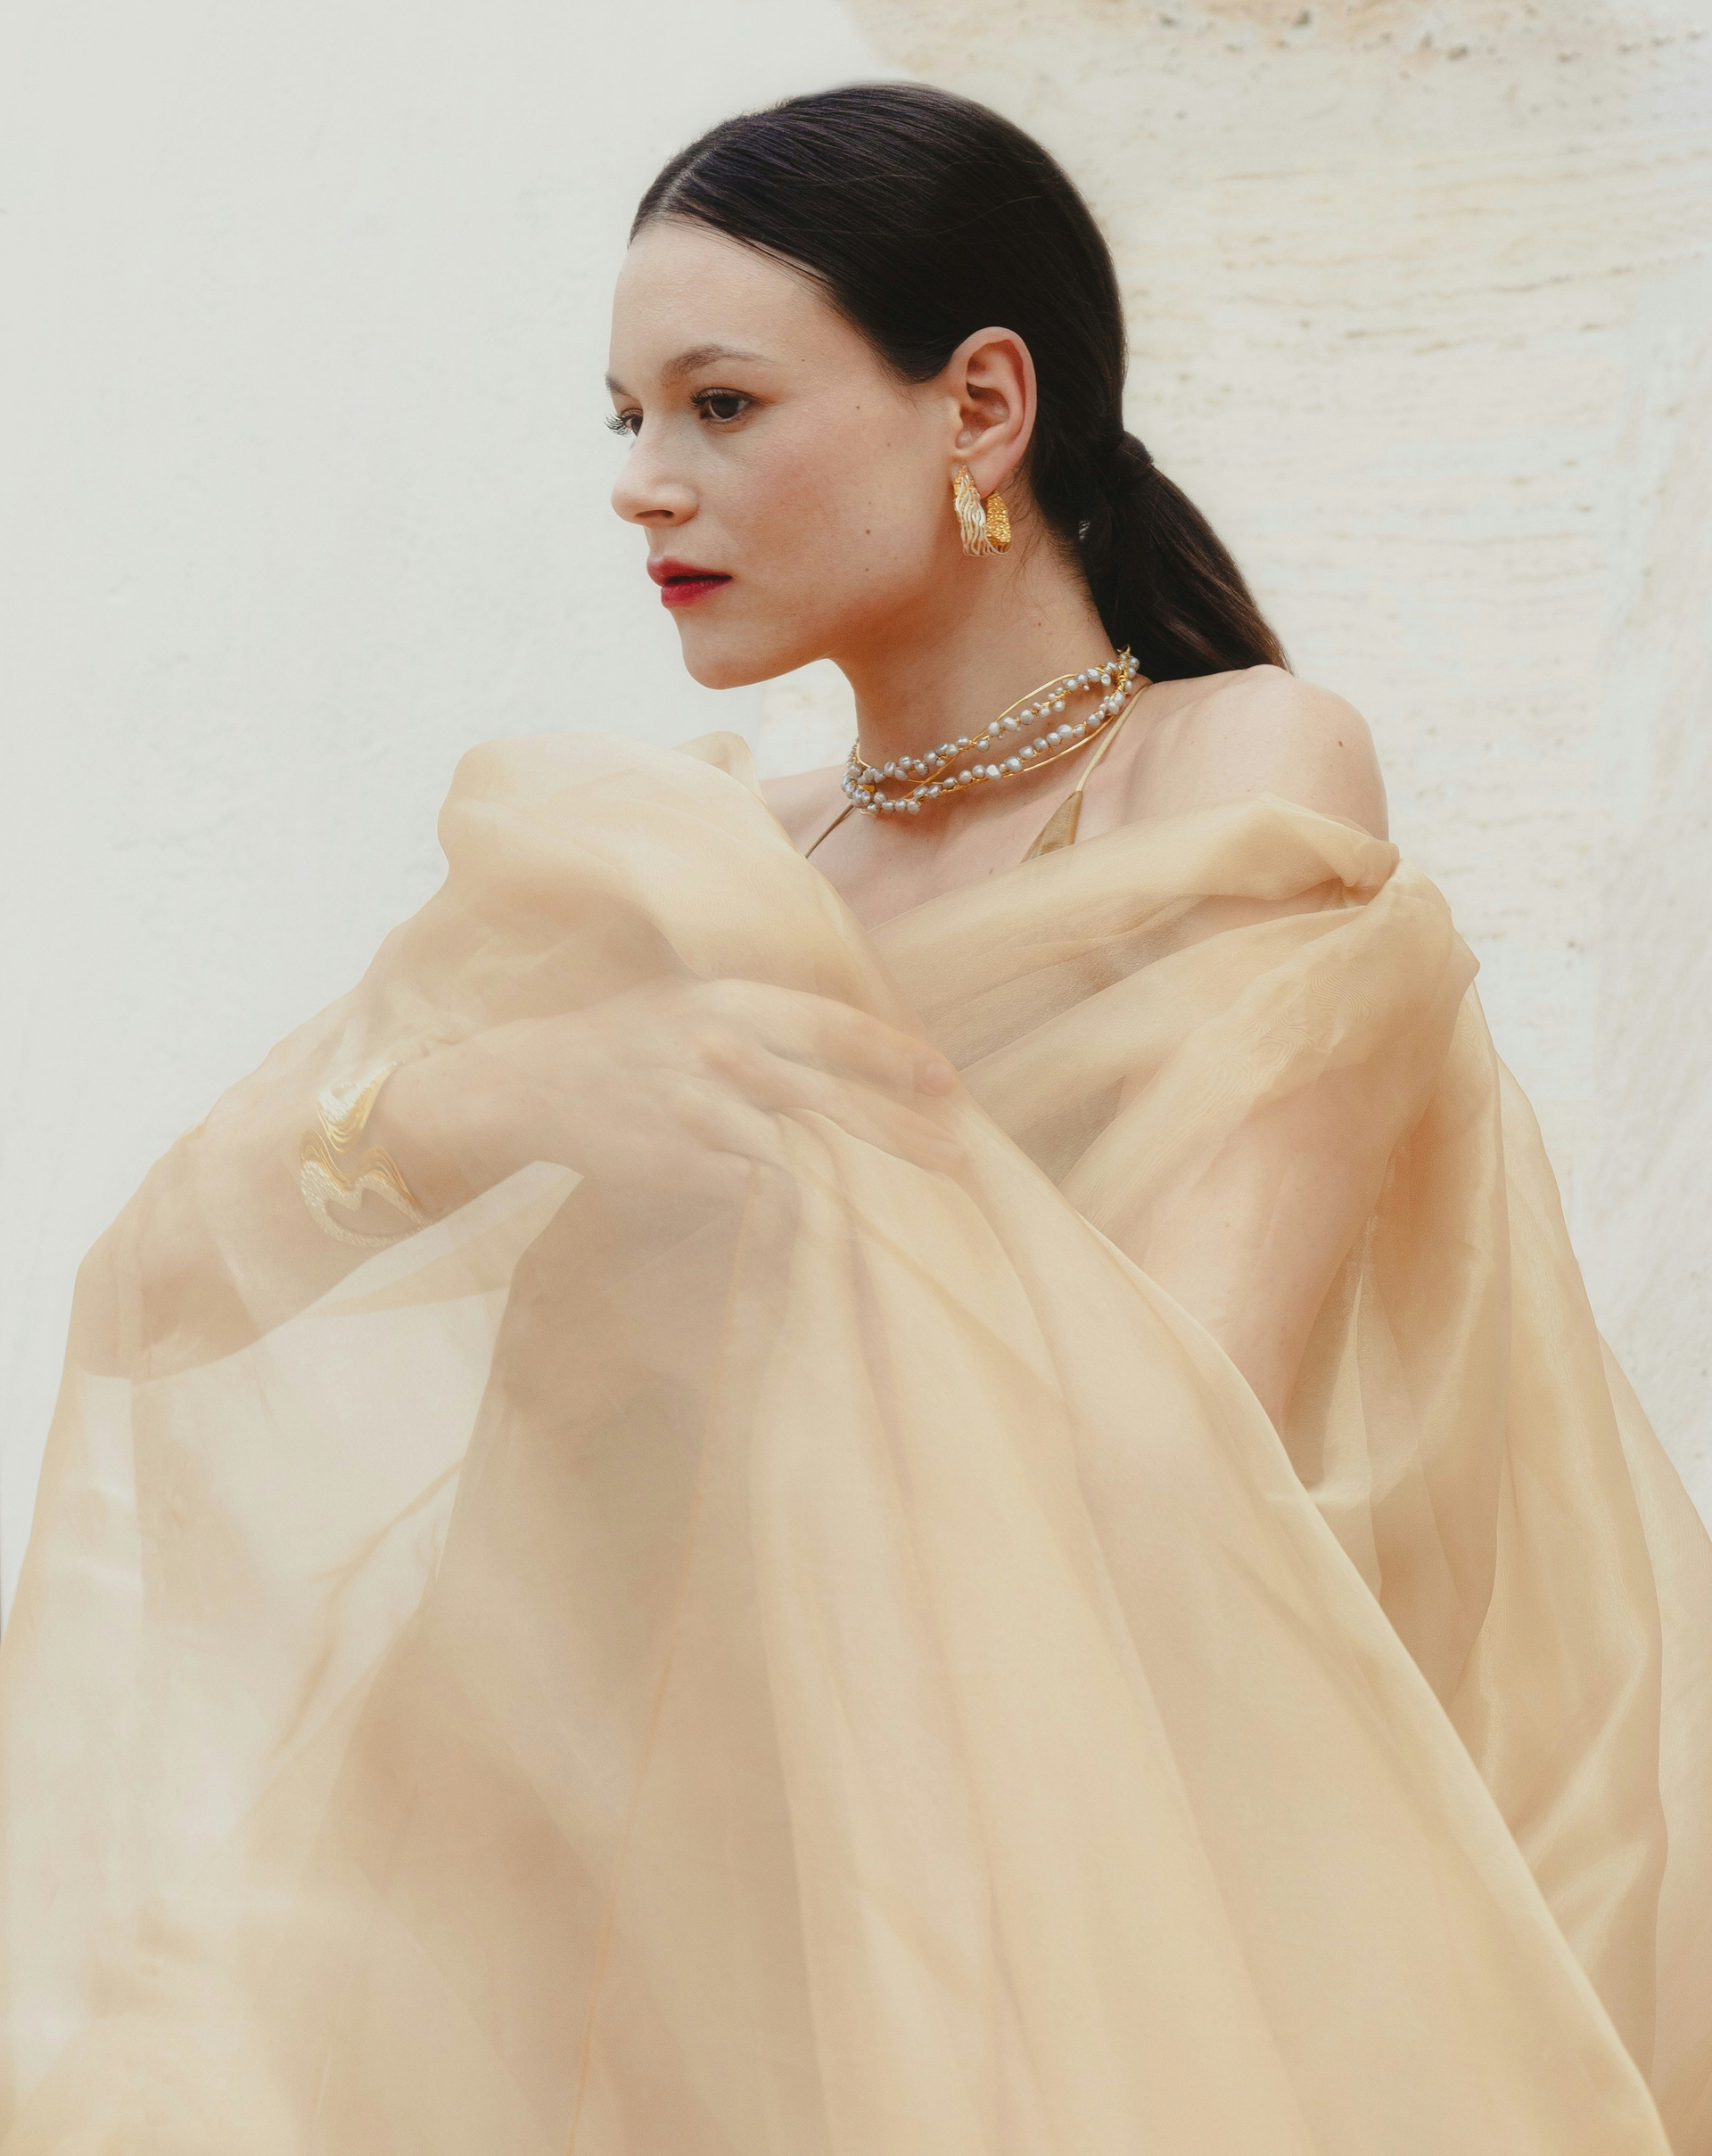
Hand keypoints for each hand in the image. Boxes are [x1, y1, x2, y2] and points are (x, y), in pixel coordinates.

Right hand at [381, 976, 961, 1209]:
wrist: (530, 1081)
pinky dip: (800, 1212)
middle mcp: (718, 1052)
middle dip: (899, 1128)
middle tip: (957, 1154)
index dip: (891, 1054)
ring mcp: (697, 1112)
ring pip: (799, 1151)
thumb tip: (850, 1038)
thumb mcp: (693, 1001)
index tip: (943, 1080)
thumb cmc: (626, 1038)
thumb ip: (765, 1017)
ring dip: (861, 1179)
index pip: (829, 1025)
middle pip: (829, 1096)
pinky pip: (755, 1195)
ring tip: (913, 1202)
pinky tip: (839, 1227)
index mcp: (730, 1002)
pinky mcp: (678, 1164)